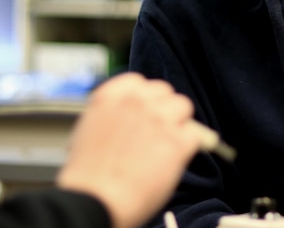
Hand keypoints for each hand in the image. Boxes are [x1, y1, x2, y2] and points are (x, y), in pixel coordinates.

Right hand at [56, 73, 200, 227]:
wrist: (95, 202)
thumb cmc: (89, 177)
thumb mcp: (88, 131)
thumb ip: (113, 114)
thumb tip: (133, 114)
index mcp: (111, 96)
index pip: (139, 81)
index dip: (144, 98)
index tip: (145, 110)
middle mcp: (137, 101)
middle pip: (164, 91)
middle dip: (162, 108)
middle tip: (158, 130)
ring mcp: (159, 119)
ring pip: (183, 106)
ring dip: (179, 122)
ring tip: (168, 143)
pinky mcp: (178, 141)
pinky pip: (195, 134)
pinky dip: (188, 146)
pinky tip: (174, 160)